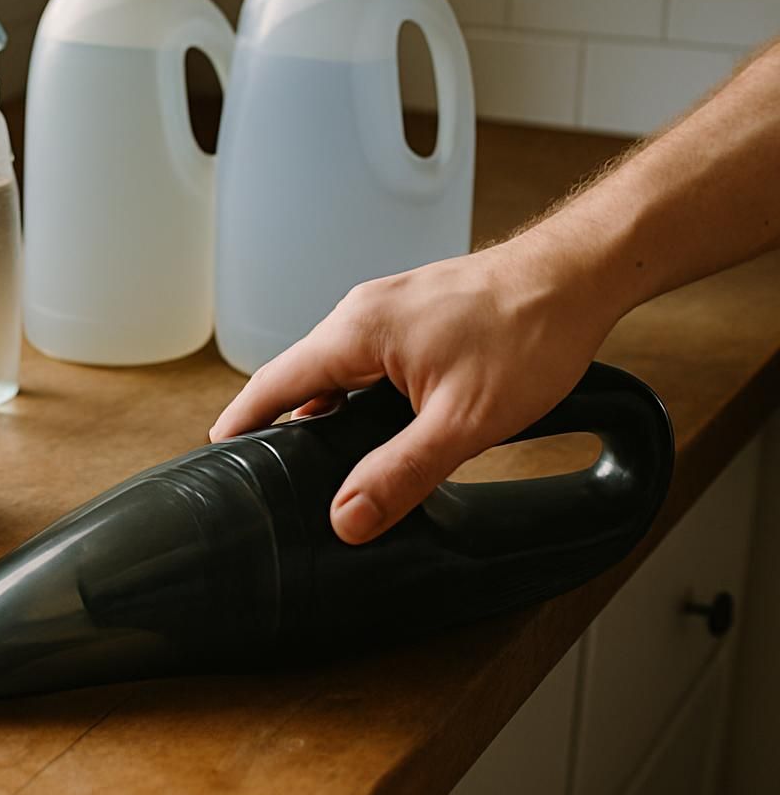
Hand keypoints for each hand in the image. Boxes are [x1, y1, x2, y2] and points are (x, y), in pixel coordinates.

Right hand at [209, 241, 621, 543]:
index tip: (216, 453)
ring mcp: (387, 307)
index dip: (243, 422)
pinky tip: (378, 421)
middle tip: (271, 471)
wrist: (577, 276)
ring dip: (325, 408)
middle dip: (282, 422)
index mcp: (355, 332)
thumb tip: (348, 518)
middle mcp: (361, 312)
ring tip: (321, 455)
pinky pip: (364, 356)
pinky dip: (356, 392)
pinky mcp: (413, 311)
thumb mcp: (463, 422)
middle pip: (300, 375)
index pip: (274, 382)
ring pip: (336, 367)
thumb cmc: (528, 334)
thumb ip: (401, 473)